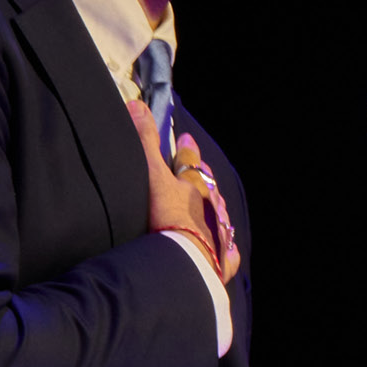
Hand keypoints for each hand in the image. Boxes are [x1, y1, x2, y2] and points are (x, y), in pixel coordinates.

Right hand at [126, 97, 240, 283]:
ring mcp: (218, 234)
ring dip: (215, 210)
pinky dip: (227, 250)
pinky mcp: (221, 261)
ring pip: (219, 216)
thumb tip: (137, 105)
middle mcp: (210, 207)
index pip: (191, 161)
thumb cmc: (167, 217)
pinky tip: (229, 249)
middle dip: (203, 178)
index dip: (188, 149)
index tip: (188, 139)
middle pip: (208, 187)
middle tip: (203, 171)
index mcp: (194, 185)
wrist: (184, 261)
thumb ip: (145, 142)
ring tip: (214, 207)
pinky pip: (228, 253)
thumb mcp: (152, 175)